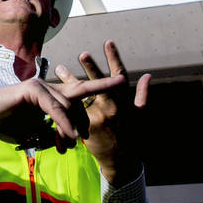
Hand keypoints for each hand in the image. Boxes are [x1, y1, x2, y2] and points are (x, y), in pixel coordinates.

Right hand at [0, 73, 123, 152]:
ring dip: (71, 126)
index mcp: (52, 96)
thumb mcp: (35, 132)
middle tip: (105, 106)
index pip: (79, 92)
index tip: (122, 82)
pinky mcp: (31, 90)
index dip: (101, 86)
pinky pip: (52, 108)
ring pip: (66, 104)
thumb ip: (52, 133)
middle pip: (78, 93)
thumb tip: (69, 141)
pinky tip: (68, 134)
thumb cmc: (7, 124)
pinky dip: (62, 122)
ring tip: (75, 142)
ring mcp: (40, 86)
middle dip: (94, 98)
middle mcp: (49, 88)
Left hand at [55, 39, 150, 184]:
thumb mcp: (140, 114)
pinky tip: (54, 93)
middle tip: (82, 53)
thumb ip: (142, 94)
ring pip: (81, 95)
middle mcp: (113, 107)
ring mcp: (99, 117)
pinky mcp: (87, 127)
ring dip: (69, 81)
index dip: (114, 58)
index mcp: (125, 101)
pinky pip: (75, 112)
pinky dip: (65, 102)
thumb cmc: (132, 135)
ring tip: (59, 68)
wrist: (120, 160)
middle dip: (91, 67)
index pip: (120, 76)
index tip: (108, 42)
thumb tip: (147, 75)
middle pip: (100, 83)